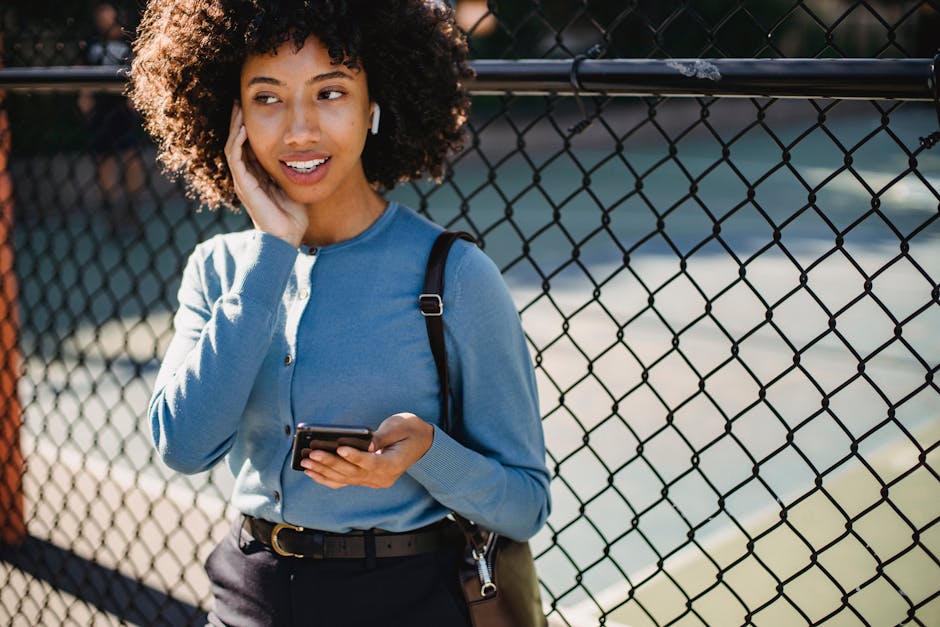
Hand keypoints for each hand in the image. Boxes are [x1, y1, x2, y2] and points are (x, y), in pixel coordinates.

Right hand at [224, 102, 307, 246]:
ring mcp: (243, 180)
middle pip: (237, 141)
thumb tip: (304, 151)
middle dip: (238, 120)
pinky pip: (236, 158)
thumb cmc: (292, 214)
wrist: (287, 237)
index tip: (253, 106)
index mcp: (257, 175)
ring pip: (233, 146)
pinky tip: (244, 128)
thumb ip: (292, 168)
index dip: (248, 126)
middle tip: (239, 99)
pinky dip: (238, 142)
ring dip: (235, 126)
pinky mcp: (243, 185)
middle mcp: (246, 176)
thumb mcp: (293, 183)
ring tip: (238, 107)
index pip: (248, 144)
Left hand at [299, 413, 433, 489]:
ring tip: (306, 461)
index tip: (339, 448)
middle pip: (353, 472)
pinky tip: (312, 472)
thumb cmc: (410, 430)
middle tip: (311, 454)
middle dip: (330, 463)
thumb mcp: (400, 426)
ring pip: (345, 479)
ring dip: (324, 471)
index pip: (371, 463)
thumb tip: (364, 443)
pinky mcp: (366, 480)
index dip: (354, 456)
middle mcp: (383, 477)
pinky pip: (344, 482)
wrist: (421, 443)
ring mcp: (374, 481)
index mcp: (394, 464)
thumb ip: (382, 436)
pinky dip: (327, 478)